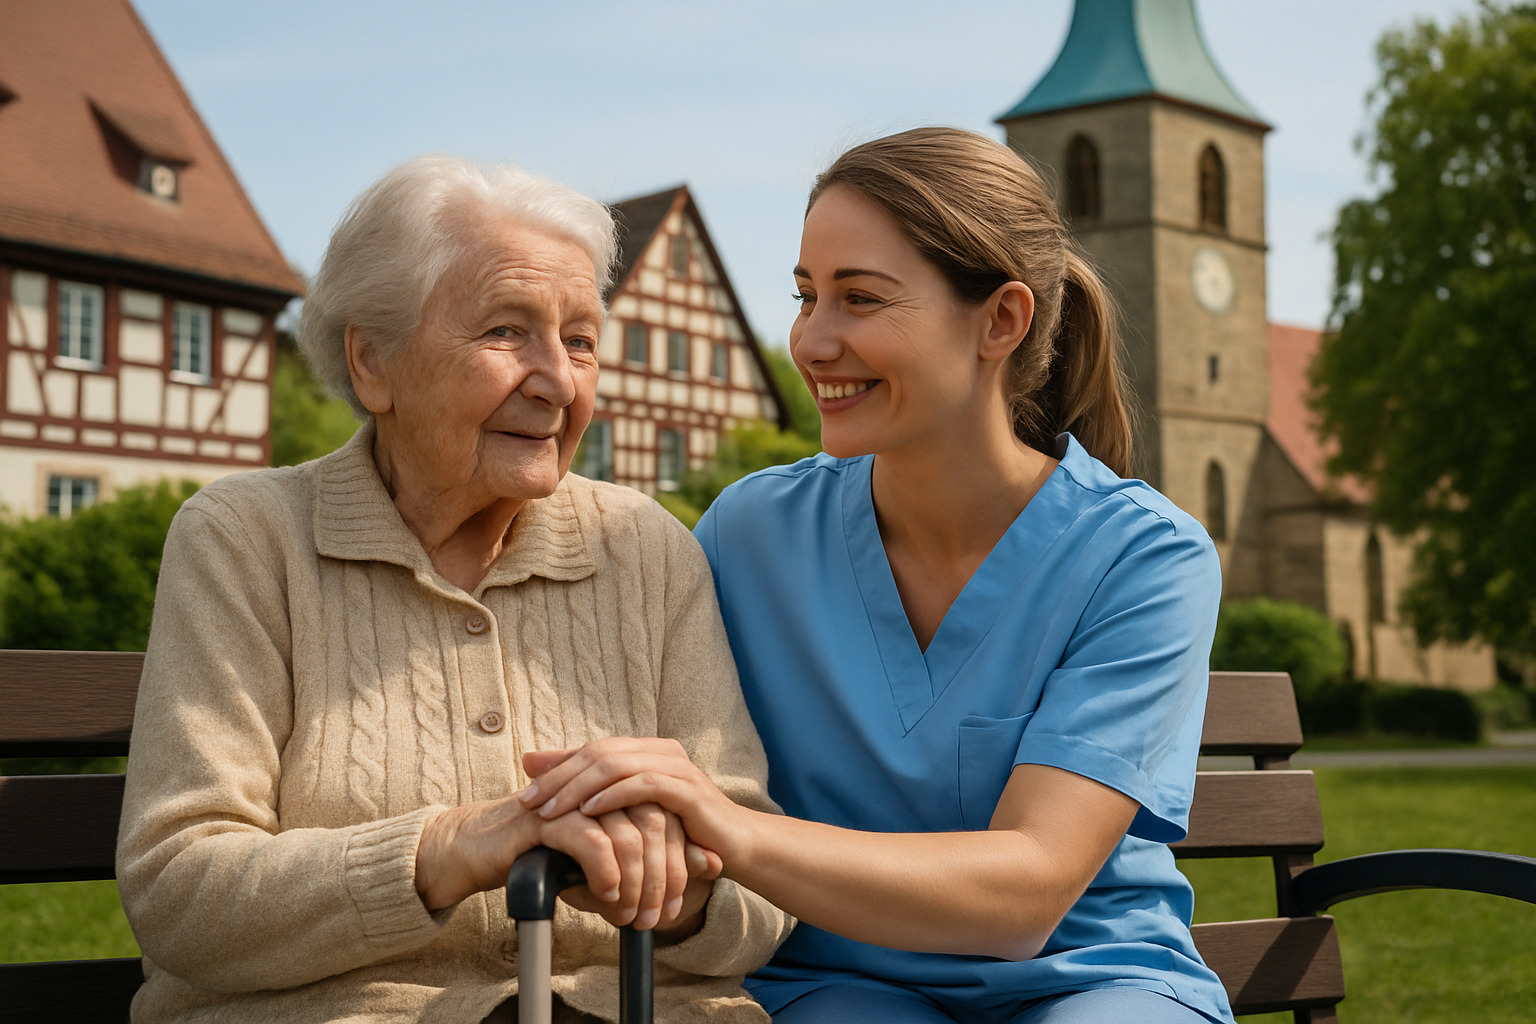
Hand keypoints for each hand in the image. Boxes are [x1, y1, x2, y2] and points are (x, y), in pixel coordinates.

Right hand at [415, 794, 712, 932]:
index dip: (678, 861)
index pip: (667, 818)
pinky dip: (605, 871)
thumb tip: (712, 863)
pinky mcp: (547, 816)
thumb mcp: (605, 859)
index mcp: (617, 791)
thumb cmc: (545, 854)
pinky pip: (590, 840)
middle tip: (657, 916)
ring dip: (636, 881)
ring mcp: (574, 799)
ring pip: (628, 834)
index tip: (676, 903)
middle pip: (655, 824)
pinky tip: (607, 894)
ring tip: (631, 914)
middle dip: (662, 876)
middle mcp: (600, 788)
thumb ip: (654, 857)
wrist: (478, 850)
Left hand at [518, 738, 748, 869]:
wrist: (733, 846)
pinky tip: (590, 812)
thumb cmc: (678, 830)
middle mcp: (661, 751)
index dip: (556, 769)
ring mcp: (677, 767)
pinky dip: (613, 796)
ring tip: (551, 811)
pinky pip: (645, 785)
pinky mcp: (689, 791)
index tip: (524, 794)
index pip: (591, 749)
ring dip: (579, 789)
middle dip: (560, 778)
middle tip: (529, 803)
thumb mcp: (631, 811)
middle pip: (600, 753)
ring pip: (617, 765)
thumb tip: (532, 762)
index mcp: (646, 750)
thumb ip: (590, 788)